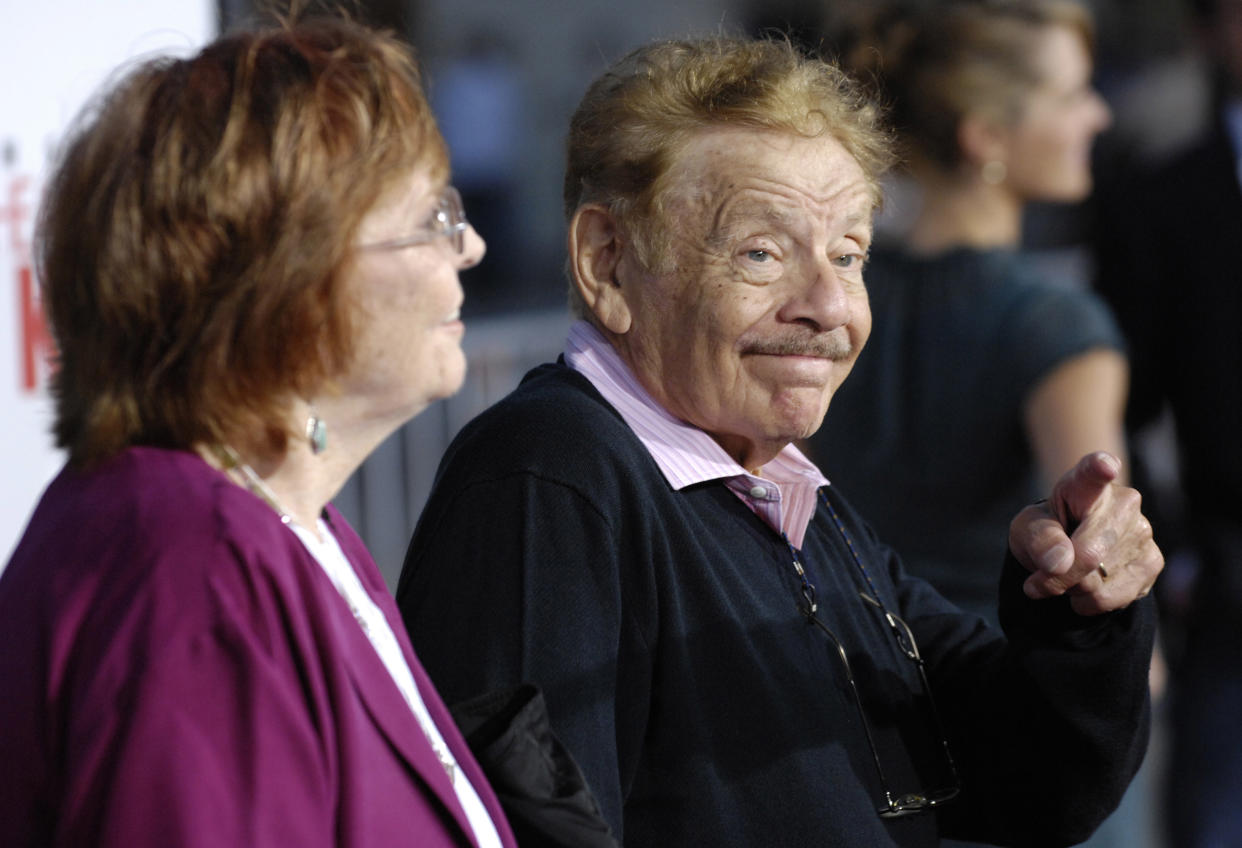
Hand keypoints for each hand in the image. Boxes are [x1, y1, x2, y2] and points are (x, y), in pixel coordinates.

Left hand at [1009, 452, 1162, 614]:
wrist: (1071, 552)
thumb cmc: (1048, 532)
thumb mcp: (1027, 530)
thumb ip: (1038, 540)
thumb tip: (1060, 563)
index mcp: (1085, 484)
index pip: (1093, 473)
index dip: (1099, 469)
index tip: (1104, 466)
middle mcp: (1124, 502)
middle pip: (1088, 553)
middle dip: (1056, 576)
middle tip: (1039, 579)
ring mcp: (1143, 532)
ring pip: (1097, 582)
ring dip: (1072, 589)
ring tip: (1070, 572)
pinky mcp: (1153, 562)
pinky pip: (1112, 599)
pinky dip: (1088, 602)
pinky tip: (1088, 585)